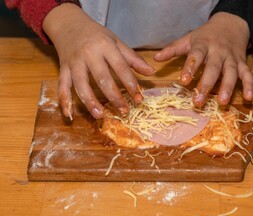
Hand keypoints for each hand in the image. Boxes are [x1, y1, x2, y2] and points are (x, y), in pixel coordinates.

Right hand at [43, 4, 154, 118]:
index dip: (130, 84)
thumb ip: (133, 59)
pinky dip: (64, 100)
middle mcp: (89, 54)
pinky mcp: (63, 69)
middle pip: (102, 78)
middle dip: (114, 96)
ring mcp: (74, 62)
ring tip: (100, 115)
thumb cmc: (97, 35)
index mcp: (105, 46)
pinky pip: (62, 86)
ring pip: (81, 84)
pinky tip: (68, 114)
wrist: (69, 24)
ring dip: (90, 101)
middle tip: (124, 111)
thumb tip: (151, 72)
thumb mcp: (116, 42)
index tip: (138, 99)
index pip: (120, 67)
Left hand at [154, 12, 252, 106]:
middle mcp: (219, 52)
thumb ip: (173, 49)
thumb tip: (155, 58)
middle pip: (214, 68)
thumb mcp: (189, 39)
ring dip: (228, 87)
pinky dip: (250, 86)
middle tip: (198, 100)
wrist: (231, 24)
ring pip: (232, 73)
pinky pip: (248, 74)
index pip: (196, 56)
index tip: (182, 81)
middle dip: (207, 84)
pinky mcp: (243, 63)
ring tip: (223, 102)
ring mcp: (232, 58)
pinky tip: (249, 98)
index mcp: (203, 45)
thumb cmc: (206, 35)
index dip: (190, 68)